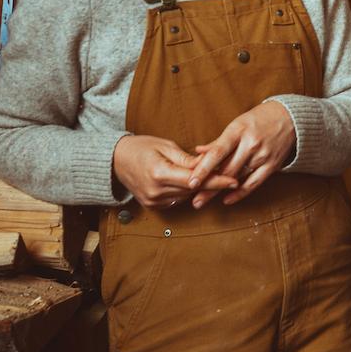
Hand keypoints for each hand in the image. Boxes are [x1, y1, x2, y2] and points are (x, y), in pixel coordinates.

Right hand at [111, 135, 236, 208]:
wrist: (116, 160)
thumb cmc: (142, 147)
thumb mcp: (166, 146)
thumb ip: (188, 159)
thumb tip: (209, 165)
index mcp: (159, 174)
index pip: (194, 180)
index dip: (216, 181)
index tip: (234, 181)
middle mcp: (156, 191)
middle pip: (192, 189)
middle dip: (211, 181)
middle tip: (229, 172)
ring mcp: (153, 201)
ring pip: (187, 195)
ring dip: (199, 186)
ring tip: (212, 174)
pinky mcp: (153, 206)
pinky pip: (177, 199)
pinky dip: (187, 190)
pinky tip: (192, 181)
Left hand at [186, 101, 296, 206]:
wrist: (290, 117)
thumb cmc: (259, 120)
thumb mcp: (237, 124)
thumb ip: (218, 141)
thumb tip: (198, 151)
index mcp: (238, 131)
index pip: (217, 152)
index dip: (203, 169)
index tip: (191, 182)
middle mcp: (250, 144)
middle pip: (226, 170)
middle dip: (208, 186)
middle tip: (194, 200)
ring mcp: (263, 155)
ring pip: (238, 177)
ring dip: (219, 191)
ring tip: (203, 201)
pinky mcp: (273, 164)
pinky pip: (254, 183)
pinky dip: (240, 193)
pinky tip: (227, 200)